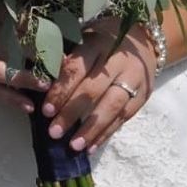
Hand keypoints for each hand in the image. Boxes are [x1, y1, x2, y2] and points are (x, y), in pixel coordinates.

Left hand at [39, 16, 157, 151]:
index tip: (46, 111)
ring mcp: (134, 78)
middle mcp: (118, 61)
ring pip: (111, 107)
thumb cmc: (102, 41)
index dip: (61, 90)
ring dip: (91, 129)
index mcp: (98, 44)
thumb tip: (42, 82)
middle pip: (93, 90)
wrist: (144, 39)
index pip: (77, 69)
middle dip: (72, 113)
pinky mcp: (143, 94)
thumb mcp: (83, 40)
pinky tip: (91, 147)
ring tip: (74, 146)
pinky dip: (106, 133)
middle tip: (54, 132)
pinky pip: (123, 117)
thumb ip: (65, 60)